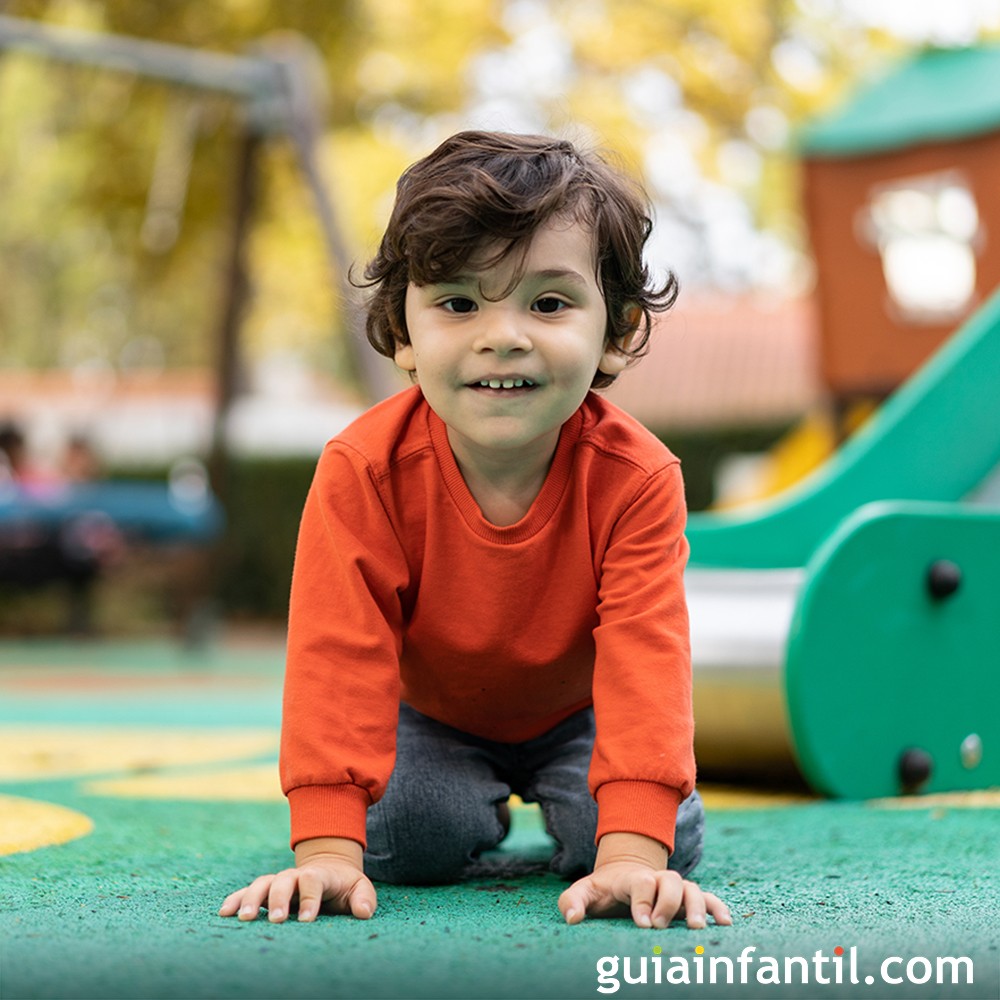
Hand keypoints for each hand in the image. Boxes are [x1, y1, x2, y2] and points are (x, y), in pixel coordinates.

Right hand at [219, 851, 376, 923]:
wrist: (328, 870)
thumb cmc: (344, 885)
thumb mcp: (359, 887)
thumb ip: (364, 898)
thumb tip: (364, 912)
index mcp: (319, 874)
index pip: (313, 881)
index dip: (310, 898)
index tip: (307, 919)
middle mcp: (295, 876)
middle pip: (284, 880)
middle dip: (279, 899)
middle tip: (277, 919)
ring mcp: (278, 882)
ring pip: (262, 884)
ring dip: (252, 899)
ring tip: (245, 919)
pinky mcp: (266, 891)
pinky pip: (247, 892)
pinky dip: (235, 899)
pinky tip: (224, 913)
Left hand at [558, 862, 731, 928]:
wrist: (624, 875)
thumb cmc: (604, 890)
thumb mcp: (584, 891)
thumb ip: (572, 901)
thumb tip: (572, 918)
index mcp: (632, 878)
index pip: (641, 883)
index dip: (644, 901)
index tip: (642, 923)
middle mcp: (657, 880)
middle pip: (670, 881)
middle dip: (668, 902)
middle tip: (660, 926)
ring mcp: (674, 888)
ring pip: (691, 888)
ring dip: (697, 906)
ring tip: (696, 928)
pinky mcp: (687, 899)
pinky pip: (708, 898)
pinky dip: (718, 908)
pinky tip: (725, 923)